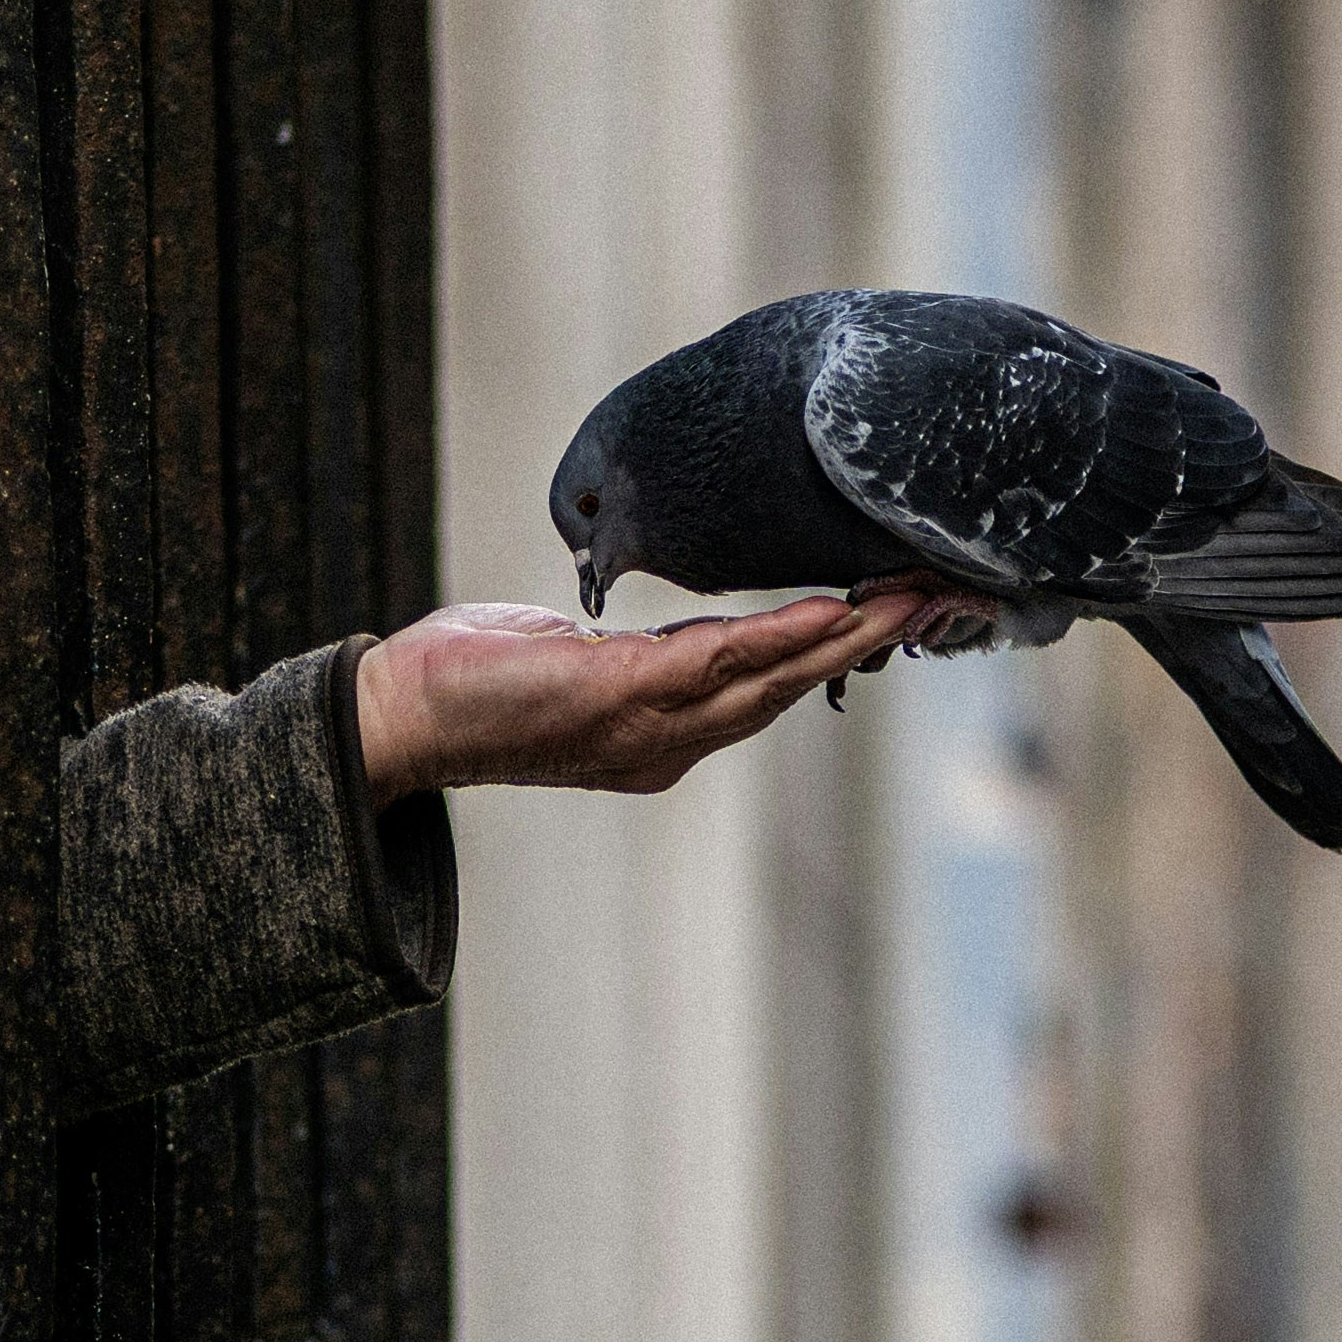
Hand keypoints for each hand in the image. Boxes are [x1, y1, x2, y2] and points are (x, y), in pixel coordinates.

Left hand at [354, 593, 919, 804]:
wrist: (397, 721)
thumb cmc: (474, 684)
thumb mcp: (573, 663)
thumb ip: (633, 654)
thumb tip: (666, 638)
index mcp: (664, 734)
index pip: (769, 687)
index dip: (839, 653)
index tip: (902, 613)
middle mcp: (670, 743)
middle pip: (793, 686)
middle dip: (871, 642)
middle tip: (944, 598)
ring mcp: (649, 727)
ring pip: (771, 677)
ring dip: (847, 636)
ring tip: (911, 599)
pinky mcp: (619, 697)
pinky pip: (718, 663)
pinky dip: (780, 638)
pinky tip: (827, 612)